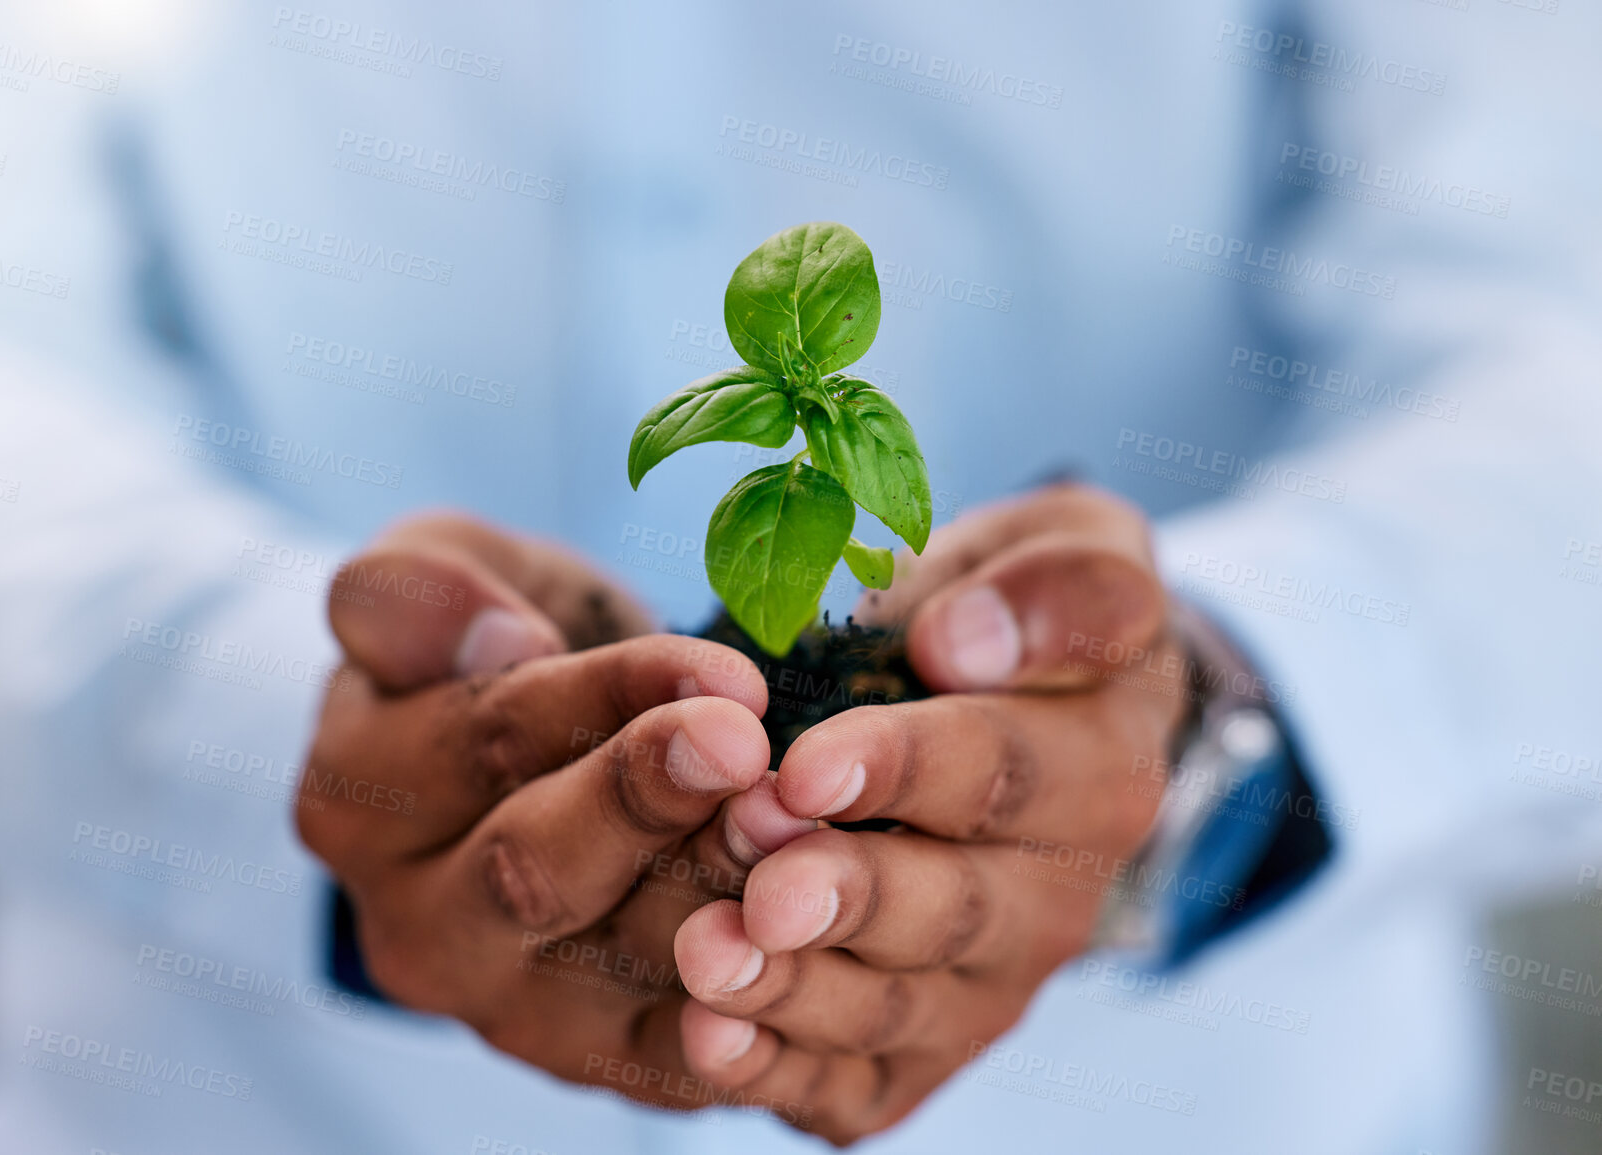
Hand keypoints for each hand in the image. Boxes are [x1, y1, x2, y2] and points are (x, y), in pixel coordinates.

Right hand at [296, 513, 819, 1110]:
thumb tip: (497, 639)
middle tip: (757, 758)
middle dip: (652, 809)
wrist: (538, 764)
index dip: (609, 701)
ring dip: (720, 904)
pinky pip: (669, 1056)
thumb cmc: (501, 642)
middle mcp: (413, 924)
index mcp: (356, 797)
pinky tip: (813, 962)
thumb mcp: (440, 573)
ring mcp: (502, 1007)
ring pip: (617, 967)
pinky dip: (745, 1022)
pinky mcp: (592, 1059)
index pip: (488, 738)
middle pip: (533, 873)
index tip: (726, 676)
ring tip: (809, 840)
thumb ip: (421, 590)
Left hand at [672, 484, 1188, 1142]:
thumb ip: (1055, 586)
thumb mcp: (1075, 553)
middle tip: (757, 885)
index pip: (1004, 774)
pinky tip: (706, 1042)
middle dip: (849, 899)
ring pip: (898, 1006)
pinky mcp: (924, 1042)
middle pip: (954, 911)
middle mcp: (1056, 894)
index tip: (804, 767)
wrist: (1026, 718)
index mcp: (1098, 768)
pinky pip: (861, 1078)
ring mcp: (989, 981)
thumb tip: (963, 639)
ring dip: (798, 991)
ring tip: (707, 960)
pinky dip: (783, 1071)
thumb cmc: (1022, 620)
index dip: (904, 772)